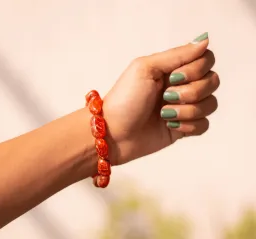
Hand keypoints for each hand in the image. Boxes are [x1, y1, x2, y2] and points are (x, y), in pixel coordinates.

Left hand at [103, 33, 218, 164]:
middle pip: (212, 81)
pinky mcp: (184, 127)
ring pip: (211, 104)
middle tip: (166, 96)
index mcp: (172, 68)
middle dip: (191, 91)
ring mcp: (183, 107)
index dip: (196, 69)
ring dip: (188, 110)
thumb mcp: (146, 68)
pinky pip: (204, 124)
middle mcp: (181, 85)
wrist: (114, 132)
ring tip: (164, 114)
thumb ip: (177, 54)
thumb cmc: (125, 98)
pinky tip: (170, 126)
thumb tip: (204, 40)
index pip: (205, 59)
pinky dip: (188, 126)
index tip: (173, 77)